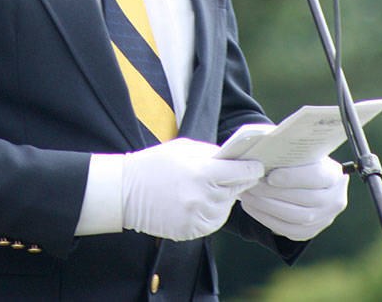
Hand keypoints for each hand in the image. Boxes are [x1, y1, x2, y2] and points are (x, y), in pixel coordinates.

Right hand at [121, 138, 264, 239]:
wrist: (124, 192)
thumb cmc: (153, 165)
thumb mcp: (182, 149)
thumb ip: (211, 153)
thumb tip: (236, 158)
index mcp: (201, 172)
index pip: (242, 173)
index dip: (252, 168)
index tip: (257, 166)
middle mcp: (202, 197)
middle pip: (236, 190)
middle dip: (238, 182)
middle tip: (238, 175)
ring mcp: (197, 217)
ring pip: (226, 208)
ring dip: (223, 198)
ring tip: (207, 188)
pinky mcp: (191, 231)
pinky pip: (213, 222)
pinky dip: (211, 212)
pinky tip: (197, 201)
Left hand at [238, 156, 348, 240]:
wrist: (310, 184)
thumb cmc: (301, 162)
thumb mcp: (301, 153)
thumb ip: (289, 151)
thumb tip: (265, 148)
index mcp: (335, 176)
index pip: (316, 177)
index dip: (293, 177)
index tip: (270, 176)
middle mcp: (335, 200)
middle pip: (304, 199)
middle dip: (273, 192)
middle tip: (251, 183)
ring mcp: (324, 219)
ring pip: (295, 217)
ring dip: (266, 206)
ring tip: (247, 194)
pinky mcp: (310, 232)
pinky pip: (287, 229)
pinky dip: (266, 218)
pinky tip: (251, 206)